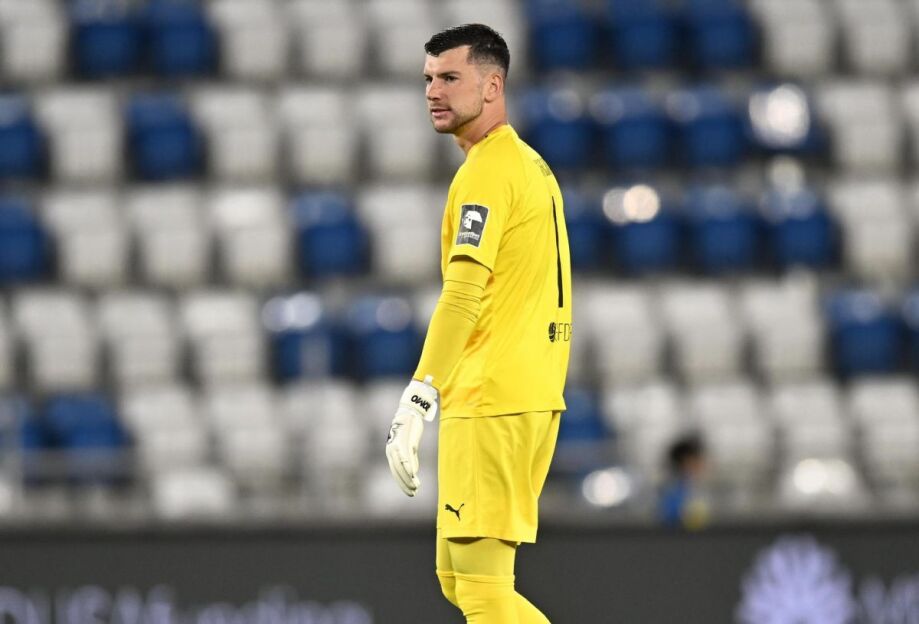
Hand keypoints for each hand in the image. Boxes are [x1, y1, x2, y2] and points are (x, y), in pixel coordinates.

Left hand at [385, 376, 437, 496]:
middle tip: (413, 493)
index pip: (396, 472)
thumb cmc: (410, 429)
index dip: (402, 483)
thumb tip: (413, 473)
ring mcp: (396, 446)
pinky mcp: (404, 441)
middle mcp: (391, 451)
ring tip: (416, 487)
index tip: (410, 492)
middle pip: (397, 472)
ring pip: (401, 467)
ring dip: (408, 478)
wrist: (410, 413)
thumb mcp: (410, 446)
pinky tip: (413, 475)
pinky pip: (405, 457)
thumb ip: (411, 459)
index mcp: (391, 453)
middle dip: (404, 484)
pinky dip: (409, 467)